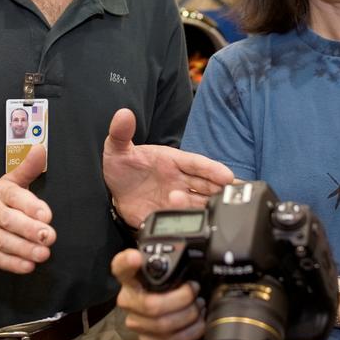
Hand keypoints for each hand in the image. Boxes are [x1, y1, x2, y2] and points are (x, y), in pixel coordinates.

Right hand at [0, 146, 54, 273]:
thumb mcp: (9, 185)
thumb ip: (27, 169)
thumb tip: (40, 149)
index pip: (14, 197)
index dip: (31, 206)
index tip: (46, 215)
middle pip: (10, 221)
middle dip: (30, 229)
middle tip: (49, 236)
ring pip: (5, 242)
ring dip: (25, 249)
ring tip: (44, 254)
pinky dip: (13, 264)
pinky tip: (28, 266)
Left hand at [103, 108, 233, 226]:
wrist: (112, 191)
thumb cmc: (122, 165)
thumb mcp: (118, 147)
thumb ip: (121, 133)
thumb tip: (123, 114)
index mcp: (173, 161)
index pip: (197, 164)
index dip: (213, 169)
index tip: (228, 176)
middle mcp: (179, 181)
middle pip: (206, 186)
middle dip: (217, 190)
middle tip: (226, 194)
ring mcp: (174, 200)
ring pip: (195, 204)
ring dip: (198, 206)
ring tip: (191, 205)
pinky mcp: (165, 216)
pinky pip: (179, 220)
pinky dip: (185, 223)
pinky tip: (186, 226)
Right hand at [112, 248, 204, 339]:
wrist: (164, 302)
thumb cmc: (168, 281)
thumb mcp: (168, 266)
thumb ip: (171, 260)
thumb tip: (191, 252)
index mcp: (129, 275)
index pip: (120, 266)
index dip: (127, 262)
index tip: (136, 257)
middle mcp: (127, 299)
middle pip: (152, 305)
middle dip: (182, 299)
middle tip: (195, 290)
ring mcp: (134, 321)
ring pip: (162, 325)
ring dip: (189, 316)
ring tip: (199, 305)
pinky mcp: (145, 339)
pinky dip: (189, 332)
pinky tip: (197, 322)